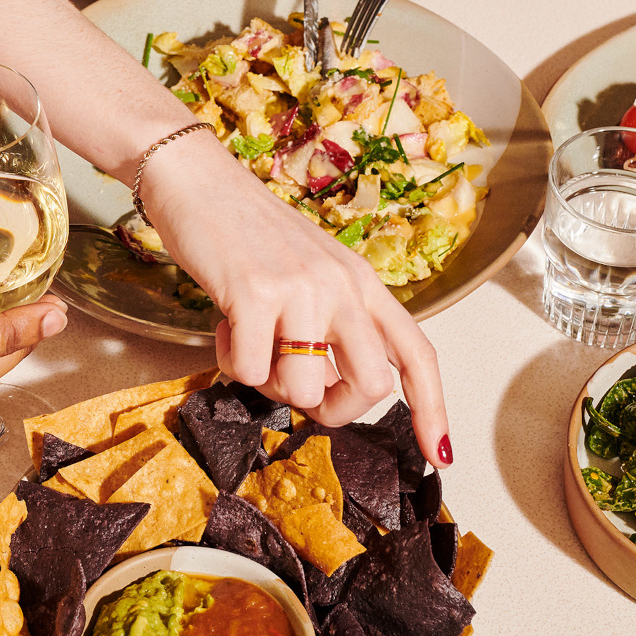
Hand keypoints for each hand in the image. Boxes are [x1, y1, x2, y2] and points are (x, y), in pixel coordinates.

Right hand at [140, 135, 450, 465]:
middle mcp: (342, 285)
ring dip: (271, 384)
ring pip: (306, 389)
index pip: (416, 352)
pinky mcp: (256, 295)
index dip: (431, 408)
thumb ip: (329, 322)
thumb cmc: (247, 233)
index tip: (437, 453)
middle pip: (372, 385)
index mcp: (361, 282)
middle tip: (295, 388)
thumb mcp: (309, 271)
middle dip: (333, 409)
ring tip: (251, 342)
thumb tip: (325, 388)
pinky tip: (227, 325)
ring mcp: (302, 289)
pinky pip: (251, 372)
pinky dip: (232, 363)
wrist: (198, 181)